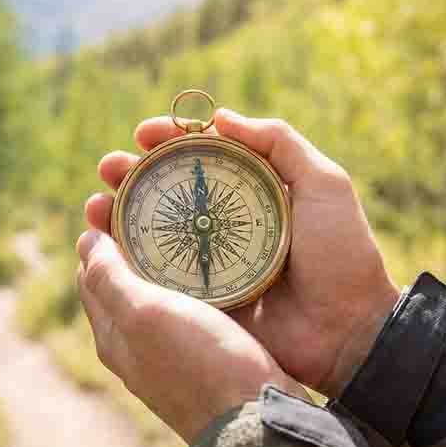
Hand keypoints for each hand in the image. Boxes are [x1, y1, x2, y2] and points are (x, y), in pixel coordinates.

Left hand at [76, 228, 309, 442]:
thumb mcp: (146, 315)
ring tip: (188, 227)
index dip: (101, 236)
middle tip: (157, 206)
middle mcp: (137, 347)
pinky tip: (216, 268)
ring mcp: (172, 355)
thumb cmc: (201, 363)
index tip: (122, 201)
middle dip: (132, 244)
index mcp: (114, 335)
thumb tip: (84, 241)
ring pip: (160, 295)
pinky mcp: (207, 357)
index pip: (93, 275)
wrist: (257, 421)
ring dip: (166, 262)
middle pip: (124, 283)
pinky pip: (191, 309)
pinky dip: (193, 283)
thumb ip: (110, 280)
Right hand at [87, 110, 399, 398]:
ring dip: (120, 214)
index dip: (169, 139)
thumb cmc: (342, 253)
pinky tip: (103, 248)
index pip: (201, 156)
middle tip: (110, 168)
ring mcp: (210, 262)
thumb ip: (280, 143)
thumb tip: (220, 116)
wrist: (349, 330)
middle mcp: (225, 223)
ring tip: (96, 205)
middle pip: (168, 191)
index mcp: (252, 192)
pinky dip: (128, 261)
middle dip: (133, 174)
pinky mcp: (201, 300)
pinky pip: (157, 277)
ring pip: (154, 232)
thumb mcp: (324, 184)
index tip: (143, 132)